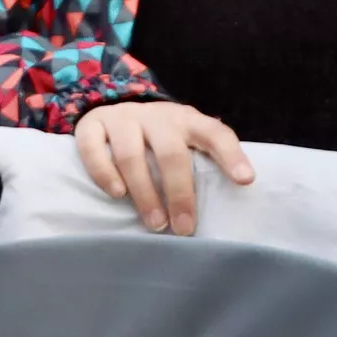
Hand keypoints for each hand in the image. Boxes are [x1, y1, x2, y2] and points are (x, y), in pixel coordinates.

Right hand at [72, 101, 253, 233]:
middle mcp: (156, 116)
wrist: (113, 108)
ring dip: (144, 192)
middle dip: (179, 193)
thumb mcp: (184, 140)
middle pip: (170, 153)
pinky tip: (117, 194)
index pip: (215, 133)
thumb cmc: (157, 138)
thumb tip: (223, 206)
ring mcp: (122, 118)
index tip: (245, 180)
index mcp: (187, 120)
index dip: (231, 155)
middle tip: (184, 227)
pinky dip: (104, 173)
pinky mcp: (91, 124)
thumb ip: (200, 161)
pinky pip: (93, 149)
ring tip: (154, 223)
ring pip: (131, 155)